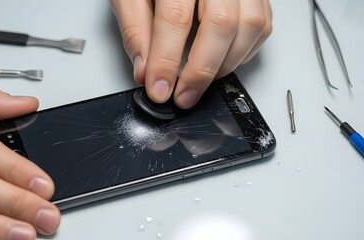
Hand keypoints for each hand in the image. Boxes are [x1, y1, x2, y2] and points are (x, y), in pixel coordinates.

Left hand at [110, 0, 271, 108]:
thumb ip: (136, 29)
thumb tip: (145, 71)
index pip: (175, 17)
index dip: (166, 60)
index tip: (159, 89)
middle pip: (222, 23)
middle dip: (201, 70)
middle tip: (183, 96)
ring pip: (250, 25)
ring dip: (225, 64)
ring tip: (201, 79)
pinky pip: (262, 25)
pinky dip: (244, 52)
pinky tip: (222, 61)